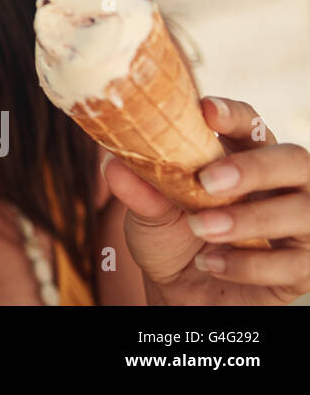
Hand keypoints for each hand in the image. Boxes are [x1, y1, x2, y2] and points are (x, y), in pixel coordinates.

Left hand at [102, 95, 309, 304]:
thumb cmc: (172, 239)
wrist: (182, 293)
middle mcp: (282, 185)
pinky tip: (211, 264)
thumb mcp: (149, 213)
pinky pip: (293, 262)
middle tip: (208, 182)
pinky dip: (248, 264)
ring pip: (301, 210)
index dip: (234, 115)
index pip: (250, 126)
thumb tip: (112, 164)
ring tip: (201, 229)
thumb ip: (140, 189)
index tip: (206, 110)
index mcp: (244, 157)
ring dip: (248, 219)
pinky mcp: (303, 266)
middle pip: (294, 159)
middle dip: (254, 168)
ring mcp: (300, 225)